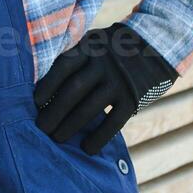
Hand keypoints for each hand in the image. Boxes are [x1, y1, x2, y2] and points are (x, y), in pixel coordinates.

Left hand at [32, 21, 178, 153]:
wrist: (157, 44)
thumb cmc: (115, 49)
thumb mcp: (96, 43)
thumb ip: (76, 59)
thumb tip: (46, 88)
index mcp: (90, 47)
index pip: (63, 66)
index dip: (47, 85)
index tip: (34, 102)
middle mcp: (103, 63)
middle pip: (73, 90)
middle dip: (54, 112)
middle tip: (41, 128)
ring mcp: (119, 81)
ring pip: (89, 108)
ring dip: (70, 126)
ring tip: (57, 139)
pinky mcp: (134, 98)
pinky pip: (113, 122)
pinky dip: (99, 137)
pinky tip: (87, 148)